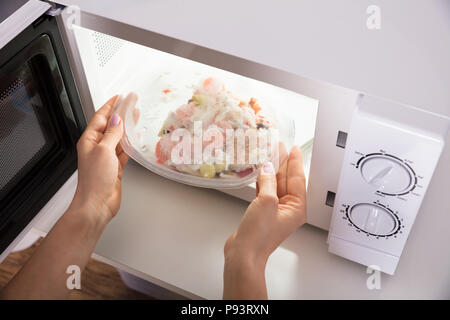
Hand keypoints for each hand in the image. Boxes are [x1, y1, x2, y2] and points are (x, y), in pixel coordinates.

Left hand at [71, 95, 129, 223]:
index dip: (111, 105)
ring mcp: (106, 157)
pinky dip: (130, 143)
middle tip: (132, 102)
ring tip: (137, 115)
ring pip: (119, 137)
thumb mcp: (104, 151)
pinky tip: (136, 137)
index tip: (120, 96)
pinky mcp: (115, 167)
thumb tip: (117, 119)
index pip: (101, 117)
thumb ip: (112, 134)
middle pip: (111, 125)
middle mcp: (97, 146)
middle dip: (121, 113)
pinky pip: (124, 150)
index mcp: (89, 139)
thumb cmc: (95, 180)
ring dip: (128, 127)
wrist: (97, 204)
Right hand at [223, 145, 306, 298]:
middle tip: (280, 147)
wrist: (244, 253)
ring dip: (272, 170)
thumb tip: (267, 168)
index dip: (294, 161)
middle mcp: (288, 209)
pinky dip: (263, 181)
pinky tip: (261, 172)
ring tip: (270, 154)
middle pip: (287, 180)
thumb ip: (268, 182)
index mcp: (296, 208)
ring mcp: (275, 211)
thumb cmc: (258, 235)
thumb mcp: (266, 202)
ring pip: (276, 185)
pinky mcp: (263, 213)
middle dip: (284, 163)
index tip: (294, 148)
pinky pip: (266, 192)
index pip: (297, 178)